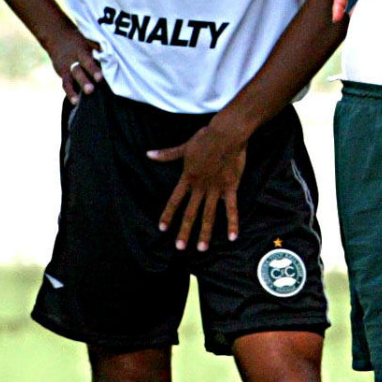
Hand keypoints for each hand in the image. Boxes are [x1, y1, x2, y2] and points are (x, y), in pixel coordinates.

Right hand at [46, 30, 101, 103]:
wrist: (57, 36)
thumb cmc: (79, 41)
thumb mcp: (88, 41)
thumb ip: (99, 50)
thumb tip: (115, 57)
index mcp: (81, 51)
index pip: (87, 60)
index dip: (93, 69)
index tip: (100, 78)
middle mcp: (72, 60)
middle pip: (77, 71)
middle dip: (84, 81)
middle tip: (90, 90)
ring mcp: (66, 68)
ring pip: (69, 79)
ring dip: (74, 91)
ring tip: (79, 101)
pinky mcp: (62, 74)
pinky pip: (65, 85)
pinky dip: (70, 93)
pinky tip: (75, 102)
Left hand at [149, 122, 246, 250]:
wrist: (226, 133)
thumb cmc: (205, 138)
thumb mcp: (184, 147)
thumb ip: (167, 154)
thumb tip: (148, 154)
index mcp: (188, 177)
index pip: (175, 200)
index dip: (168, 214)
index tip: (162, 228)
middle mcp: (200, 187)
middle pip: (190, 212)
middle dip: (184, 231)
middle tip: (180, 247)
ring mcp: (216, 188)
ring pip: (209, 214)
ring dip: (205, 233)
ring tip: (201, 248)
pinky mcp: (230, 187)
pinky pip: (231, 208)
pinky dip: (232, 223)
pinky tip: (233, 237)